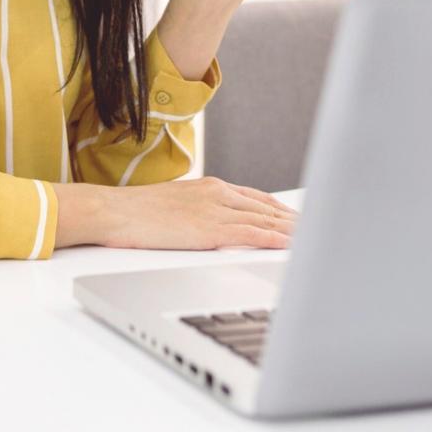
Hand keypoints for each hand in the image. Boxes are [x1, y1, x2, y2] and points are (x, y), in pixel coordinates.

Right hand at [62, 177, 295, 250]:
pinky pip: (251, 233)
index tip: (297, 218)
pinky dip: (274, 238)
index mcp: (210, 186)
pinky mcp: (210, 228)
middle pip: (267, 207)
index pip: (255, 197)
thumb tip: (210, 226)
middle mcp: (218, 193)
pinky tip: (290, 244)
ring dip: (292, 230)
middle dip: (294, 220)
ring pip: (265, 219)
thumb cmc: (135, 213)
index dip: (280, 209)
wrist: (114, 212)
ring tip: (314, 239)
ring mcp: (215, 209)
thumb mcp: (175, 206)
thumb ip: (199, 212)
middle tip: (317, 229)